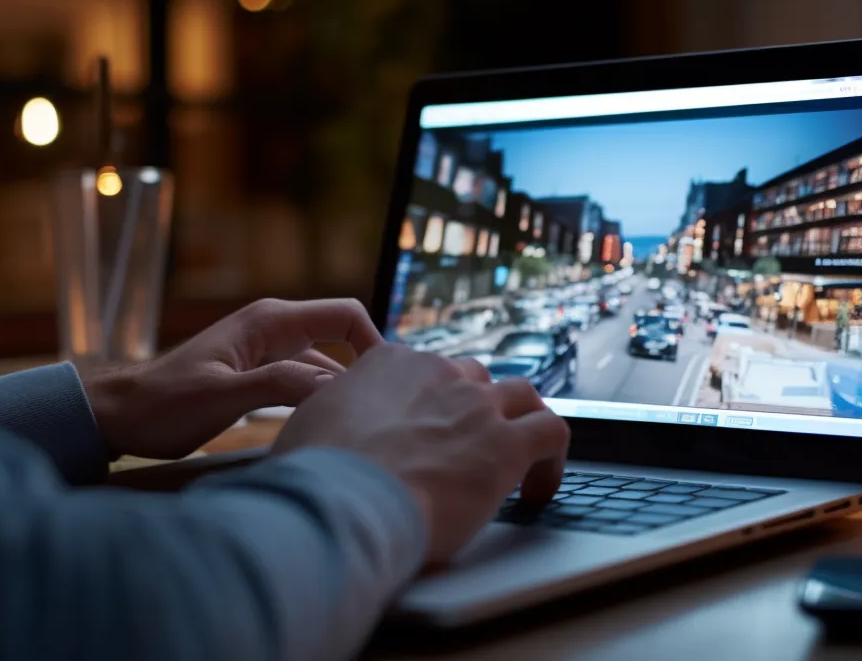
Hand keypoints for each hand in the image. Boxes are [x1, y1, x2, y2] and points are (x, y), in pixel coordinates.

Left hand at [83, 298, 381, 459]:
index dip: (374, 343)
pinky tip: (326, 430)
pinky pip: (306, 384)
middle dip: (367, 369)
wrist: (121, 416)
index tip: (388, 384)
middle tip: (385, 411)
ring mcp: (267, 353)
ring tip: (363, 427)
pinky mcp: (259, 377)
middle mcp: (274, 330)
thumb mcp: (223, 396)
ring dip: (343, 391)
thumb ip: (279, 386)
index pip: (344, 315)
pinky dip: (320, 402)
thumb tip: (338, 388)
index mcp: (269, 322)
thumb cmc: (164, 405)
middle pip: (342, 339)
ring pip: (326, 366)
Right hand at [273, 345, 571, 564]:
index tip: (431, 431)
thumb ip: (329, 415)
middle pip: (476, 380)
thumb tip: (324, 427)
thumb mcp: (308, 425)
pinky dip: (553, 460)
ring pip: (522, 397)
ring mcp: (476, 404)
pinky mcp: (505, 444)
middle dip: (477, 412)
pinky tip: (537, 490)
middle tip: (473, 449)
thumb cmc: (317, 475)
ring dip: (522, 426)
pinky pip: (552, 434)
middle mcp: (438, 372)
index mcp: (389, 362)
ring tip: (521, 464)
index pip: (427, 370)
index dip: (434, 402)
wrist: (344, 499)